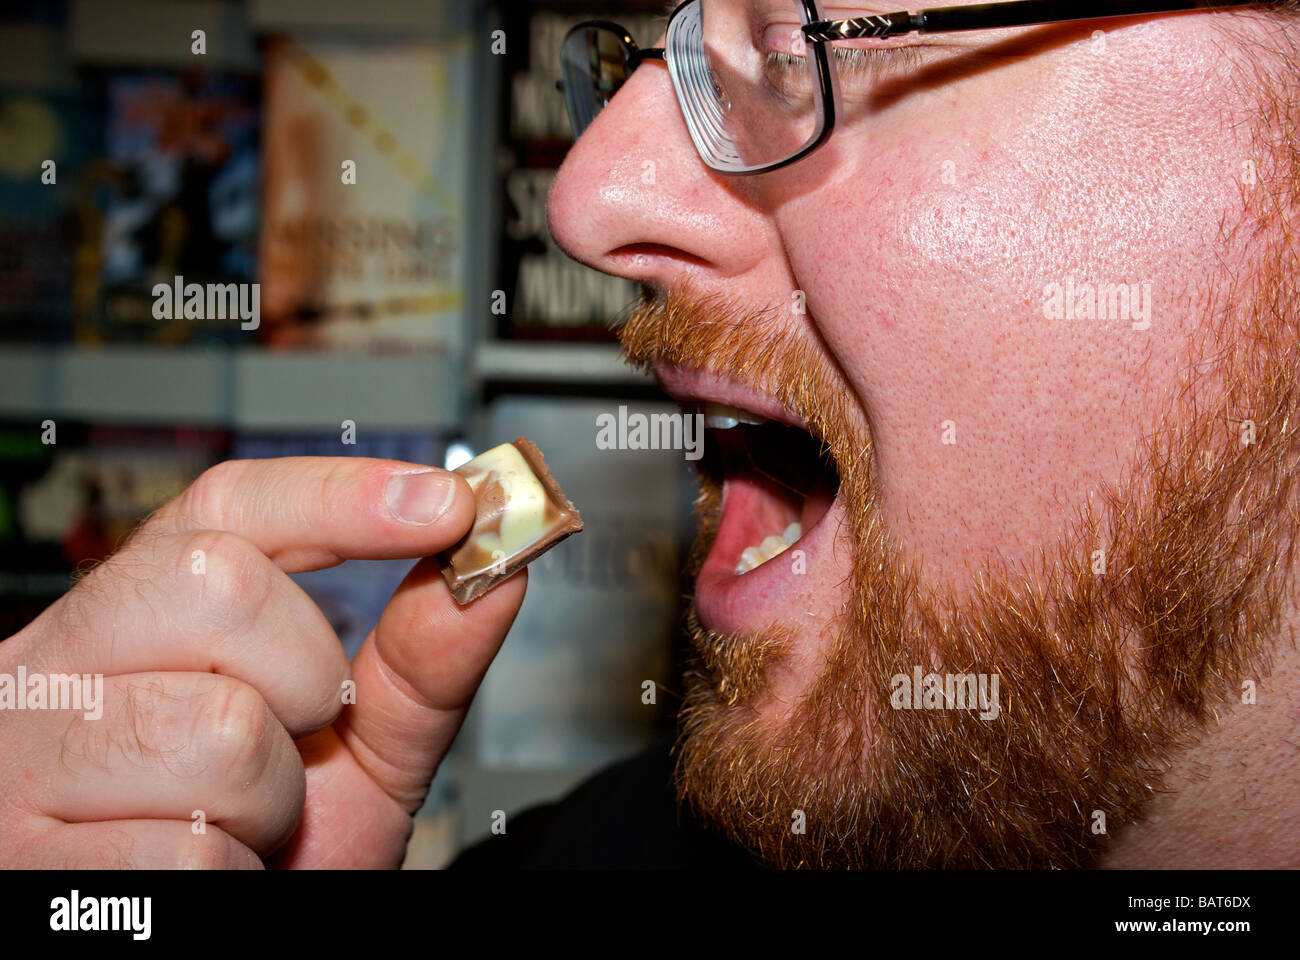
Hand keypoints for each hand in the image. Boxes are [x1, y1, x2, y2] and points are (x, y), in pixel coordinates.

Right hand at [0, 457, 525, 867]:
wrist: (223, 940)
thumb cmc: (278, 855)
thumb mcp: (362, 750)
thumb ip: (422, 661)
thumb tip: (496, 567)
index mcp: (136, 619)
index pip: (228, 506)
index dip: (343, 495)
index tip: (449, 504)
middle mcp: (55, 665)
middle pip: (218, 584)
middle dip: (305, 675)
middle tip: (294, 740)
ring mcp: (22, 760)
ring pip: (212, 727)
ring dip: (270, 799)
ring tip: (238, 825)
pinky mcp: (20, 861)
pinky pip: (186, 847)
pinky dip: (228, 876)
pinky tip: (196, 877)